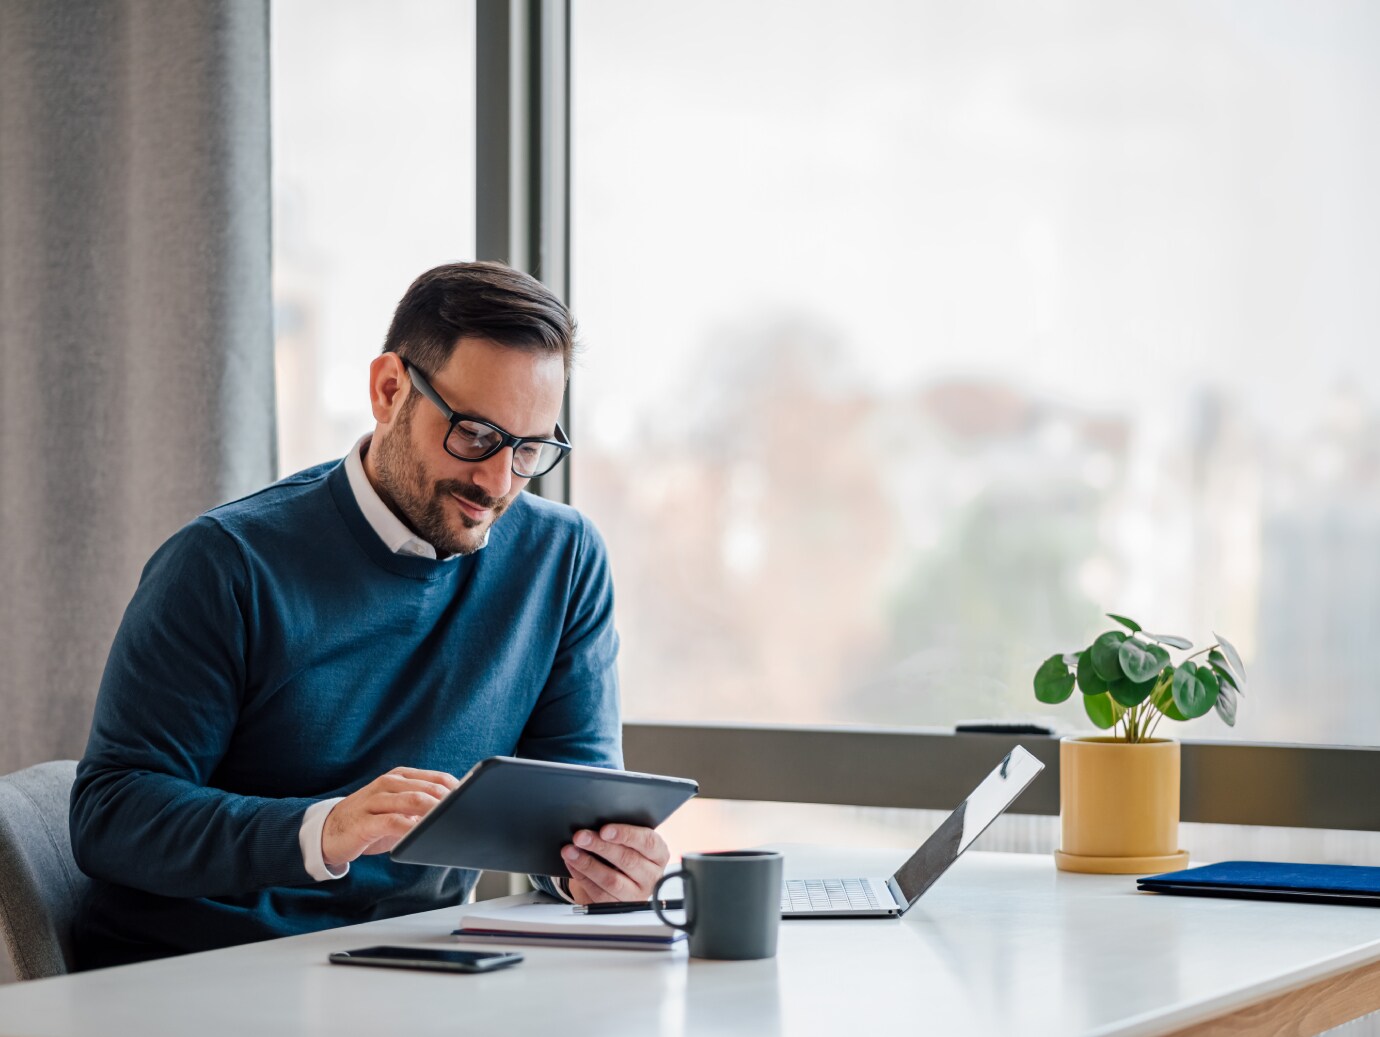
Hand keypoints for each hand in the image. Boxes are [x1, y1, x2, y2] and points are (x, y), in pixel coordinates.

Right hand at [322, 766, 458, 870]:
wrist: (328, 832)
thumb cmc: (370, 821)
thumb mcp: (397, 809)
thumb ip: (421, 807)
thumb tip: (455, 814)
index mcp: (400, 776)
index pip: (437, 778)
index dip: (458, 790)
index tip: (475, 802)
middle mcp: (388, 783)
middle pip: (428, 788)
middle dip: (450, 801)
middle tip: (468, 813)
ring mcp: (375, 800)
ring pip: (412, 800)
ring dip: (435, 811)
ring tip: (451, 821)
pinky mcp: (364, 821)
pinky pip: (392, 822)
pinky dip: (411, 827)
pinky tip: (423, 834)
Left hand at [561, 824, 670, 903]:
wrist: (625, 881)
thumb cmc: (628, 853)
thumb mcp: (632, 842)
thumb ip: (621, 833)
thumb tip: (596, 822)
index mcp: (659, 854)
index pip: (647, 842)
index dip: (626, 835)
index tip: (604, 830)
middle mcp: (651, 876)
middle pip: (627, 860)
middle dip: (600, 847)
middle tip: (580, 837)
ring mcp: (637, 894)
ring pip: (612, 880)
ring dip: (587, 864)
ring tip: (570, 851)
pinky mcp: (619, 907)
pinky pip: (599, 893)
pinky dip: (582, 877)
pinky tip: (573, 864)